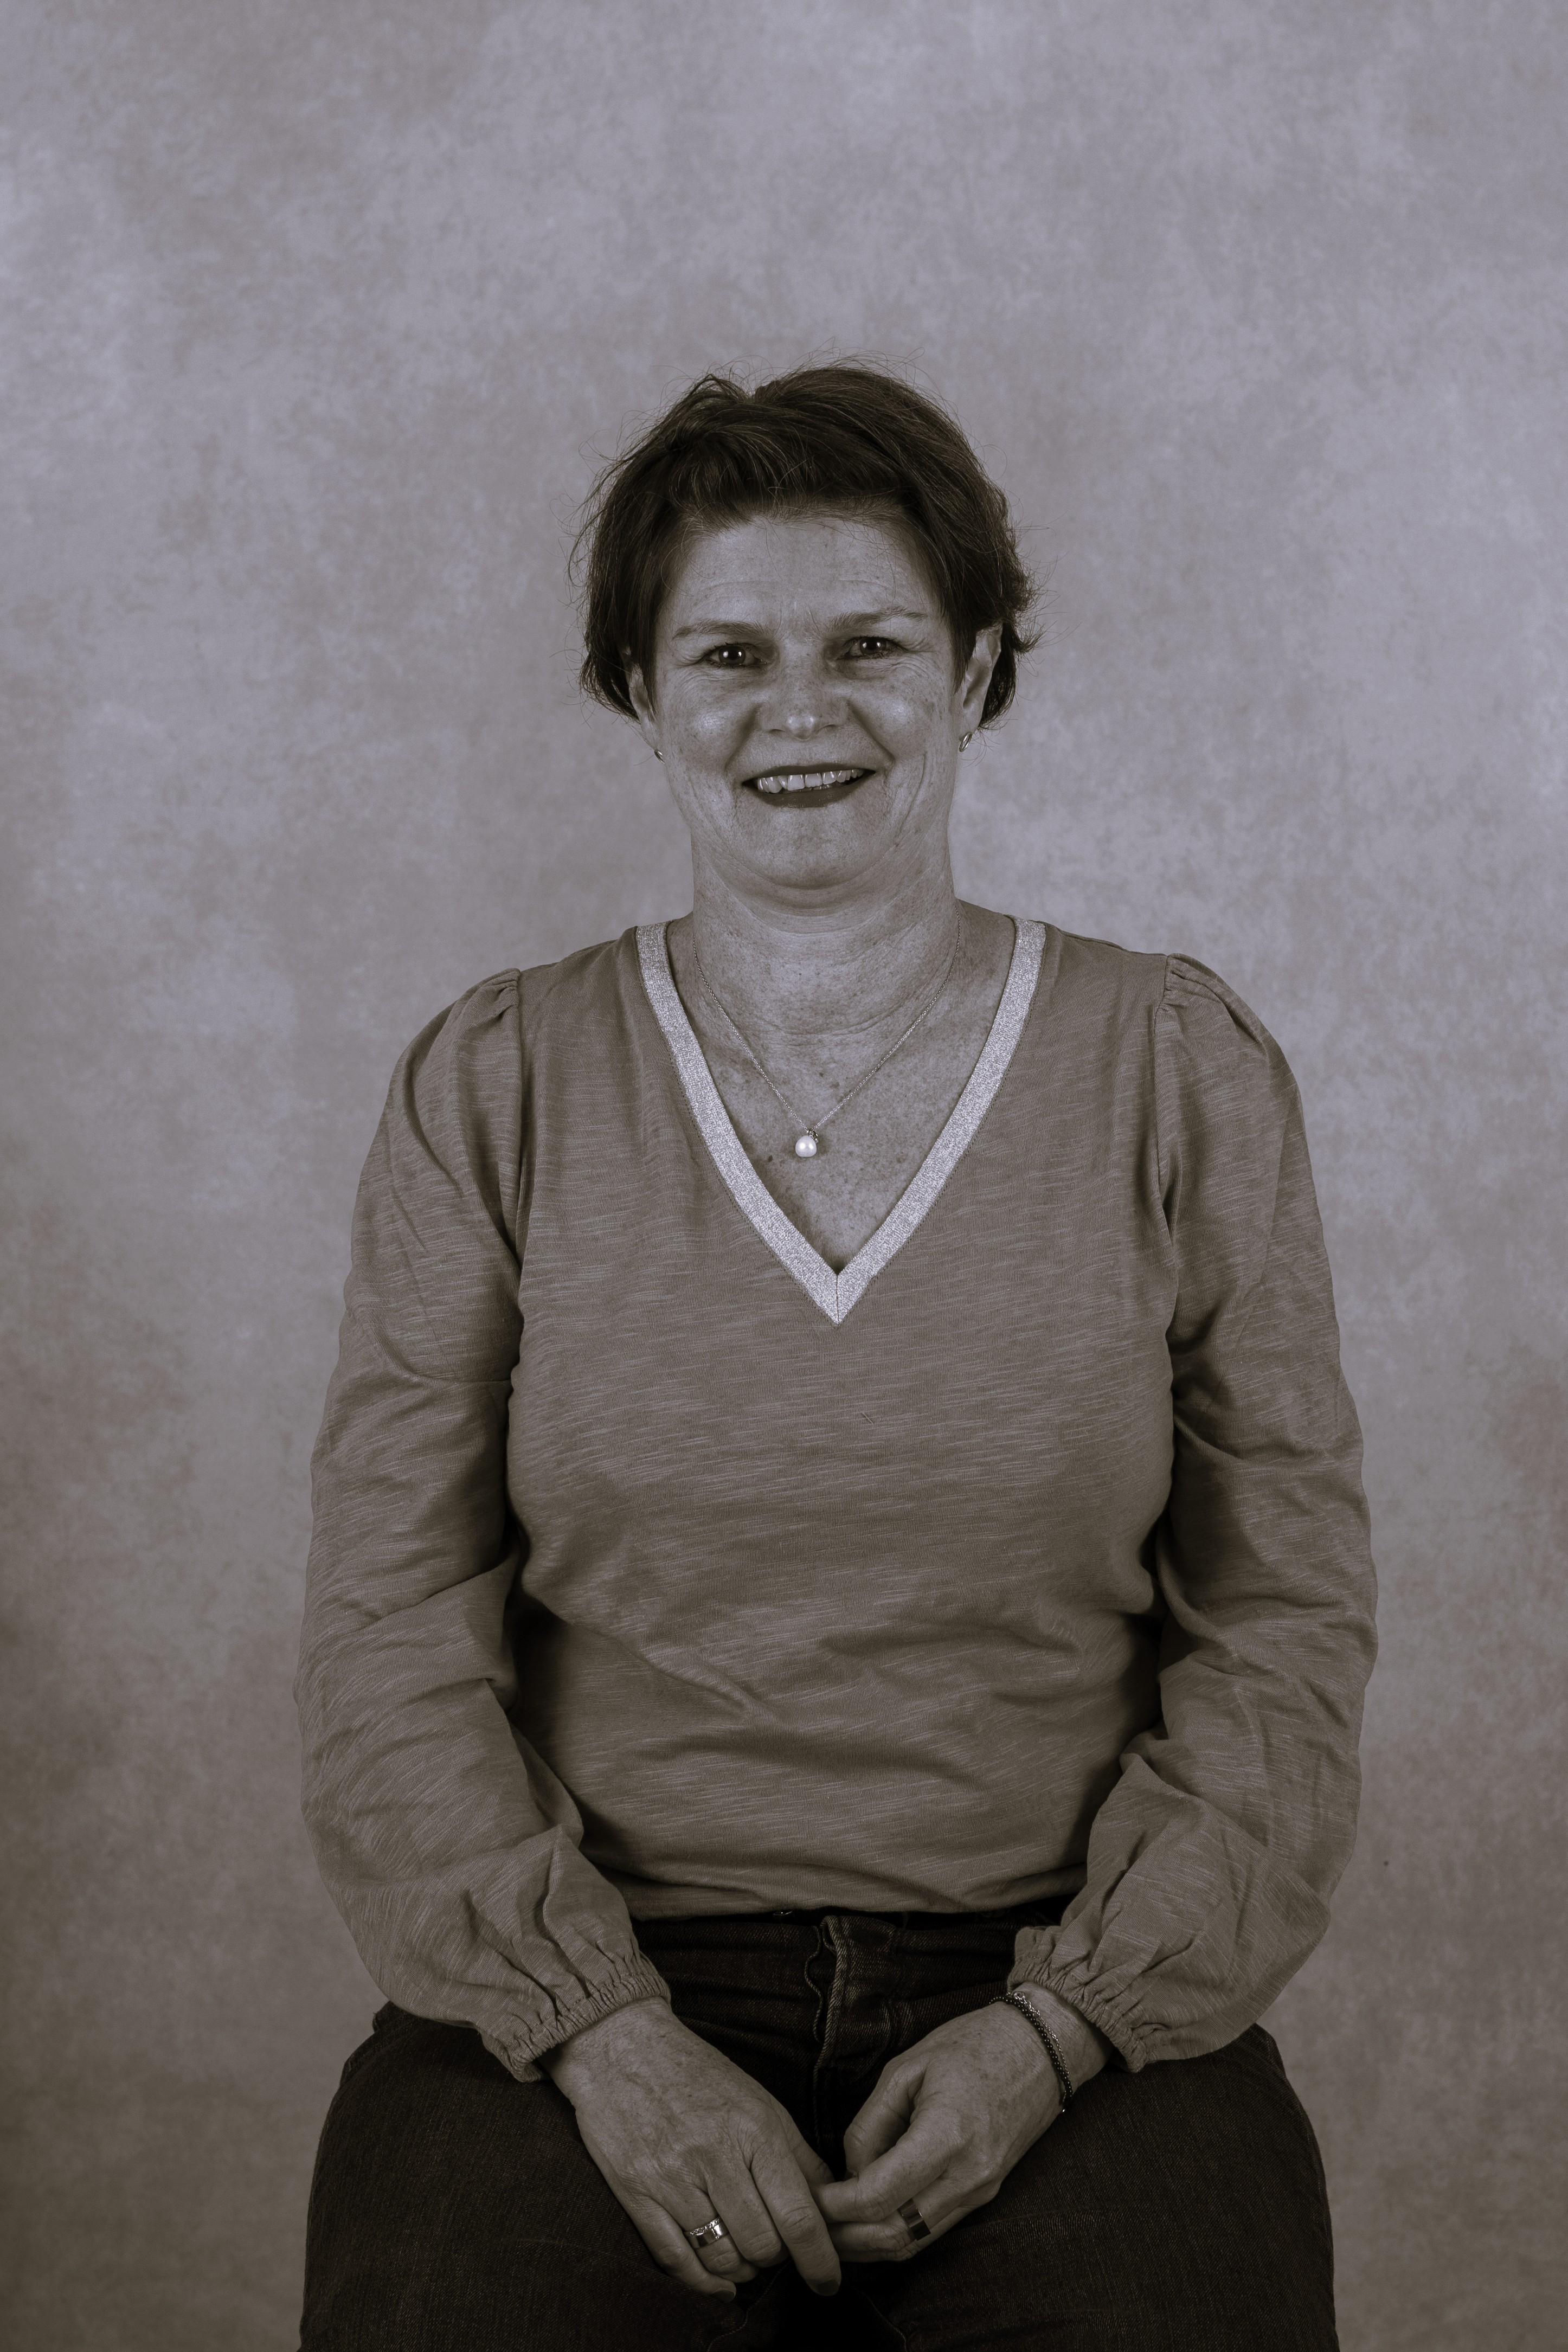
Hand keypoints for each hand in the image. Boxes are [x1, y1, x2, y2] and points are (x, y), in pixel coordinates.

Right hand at [542, 1997, 841, 2301]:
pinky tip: (718, 2282)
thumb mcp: (758, 2101)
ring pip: (722, 2259)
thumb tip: (834, 2203)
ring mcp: (672, 2178)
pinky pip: (675, 2260)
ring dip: (741, 2269)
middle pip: (762, 2245)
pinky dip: (702, 2283)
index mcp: (753, 2130)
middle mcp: (714, 2156)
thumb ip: (798, 2154)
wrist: (620, 2046)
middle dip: (776, 2257)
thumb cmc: (697, 2074)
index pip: (798, 2214)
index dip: (819, 2259)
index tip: (829, 2283)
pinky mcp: (635, 2194)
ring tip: (744, 2254)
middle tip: (774, 2245)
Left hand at [815, 1993, 1104, 2263]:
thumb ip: (871, 2123)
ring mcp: (979, 2191)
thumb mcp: (907, 2068)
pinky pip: (932, 2230)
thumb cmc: (972, 2045)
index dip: (836, 2206)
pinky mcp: (983, 2194)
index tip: (811, 2198)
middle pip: (894, 2235)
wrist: (1039, 2049)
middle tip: (813, 2224)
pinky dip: (896, 2234)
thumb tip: (850, 2171)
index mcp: (946, 2135)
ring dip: (869, 2245)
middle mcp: (967, 2175)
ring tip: (833, 2230)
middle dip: (847, 2238)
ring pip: (913, 2242)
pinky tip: (868, 2221)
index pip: (878, 2196)